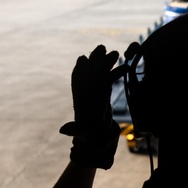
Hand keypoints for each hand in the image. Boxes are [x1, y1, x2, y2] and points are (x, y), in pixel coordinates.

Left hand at [59, 45, 127, 168]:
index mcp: (80, 101)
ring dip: (106, 64)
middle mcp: (88, 94)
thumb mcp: (80, 134)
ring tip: (116, 53)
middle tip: (101, 48)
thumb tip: (62, 130)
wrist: (95, 139)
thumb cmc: (86, 136)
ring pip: (101, 74)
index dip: (80, 71)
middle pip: (90, 74)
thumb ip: (73, 131)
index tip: (82, 60)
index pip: (79, 83)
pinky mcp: (104, 94)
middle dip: (94, 61)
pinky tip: (125, 67)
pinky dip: (116, 74)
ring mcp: (96, 92)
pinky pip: (109, 80)